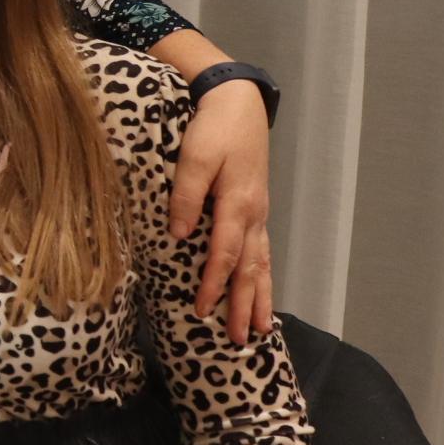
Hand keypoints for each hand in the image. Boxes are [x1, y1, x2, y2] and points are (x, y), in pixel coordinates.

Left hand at [168, 80, 273, 344]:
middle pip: (249, 269)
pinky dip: (263, 278)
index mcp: (237, 203)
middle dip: (242, 305)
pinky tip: (261, 295)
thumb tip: (179, 235)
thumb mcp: (194, 156)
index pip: (224, 253)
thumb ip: (186, 195)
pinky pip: (263, 253)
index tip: (202, 311)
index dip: (213, 284)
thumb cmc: (213, 129)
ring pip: (262, 264)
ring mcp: (258, 214)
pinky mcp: (256, 211)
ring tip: (259, 330)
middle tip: (238, 340)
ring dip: (259, 298)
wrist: (238, 104)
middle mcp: (253, 215)